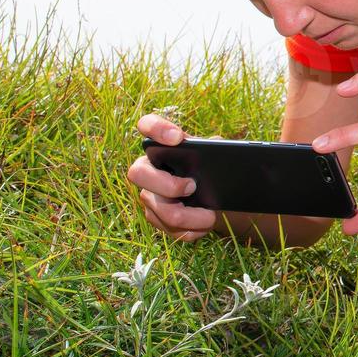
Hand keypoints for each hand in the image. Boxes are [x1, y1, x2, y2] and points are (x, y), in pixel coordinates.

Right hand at [126, 113, 215, 242]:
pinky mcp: (157, 218)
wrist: (220, 199)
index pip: (147, 126)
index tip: (178, 138)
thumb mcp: (218, 156)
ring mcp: (149, 196)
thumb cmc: (214, 169)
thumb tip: (220, 149)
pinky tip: (205, 227)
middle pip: (137, 173)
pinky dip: (192, 230)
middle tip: (193, 186)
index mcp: (162, 146)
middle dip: (166, 183)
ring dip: (189, 216)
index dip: (156, 128)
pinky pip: (170, 229)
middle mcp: (148, 170)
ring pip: (160, 209)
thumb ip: (215, 148)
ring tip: (211, 216)